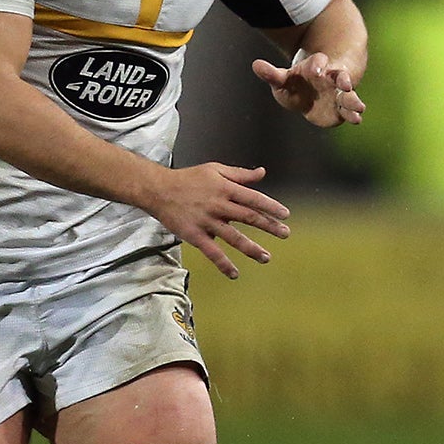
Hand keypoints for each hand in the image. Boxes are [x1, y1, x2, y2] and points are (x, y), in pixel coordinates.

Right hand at [142, 162, 289, 279]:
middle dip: (269, 226)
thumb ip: (240, 174)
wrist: (158, 189)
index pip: (253, 198)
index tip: (285, 215)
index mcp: (225, 188)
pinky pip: (212, 252)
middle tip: (285, 234)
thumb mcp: (215, 170)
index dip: (270, 207)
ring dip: (252, 248)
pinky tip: (235, 274)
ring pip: (233, 237)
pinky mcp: (194, 235)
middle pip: (248, 217)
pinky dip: (224, 264)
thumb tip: (262, 172)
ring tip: (266, 257)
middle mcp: (218, 205)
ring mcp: (206, 221)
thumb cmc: (188, 178)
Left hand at [251, 50, 365, 127]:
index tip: (315, 70)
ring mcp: (339, 94)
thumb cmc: (298, 83)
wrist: (314, 92)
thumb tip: (256, 65)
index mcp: (316, 68)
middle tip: (346, 84)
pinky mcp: (341, 108)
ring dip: (354, 100)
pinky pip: (349, 111)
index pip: (319, 62)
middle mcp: (331, 79)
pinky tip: (357, 119)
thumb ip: (272, 74)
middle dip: (344, 80)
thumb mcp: (283, 79)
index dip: (317, 64)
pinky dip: (353, 114)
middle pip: (340, 77)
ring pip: (349, 95)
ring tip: (359, 107)